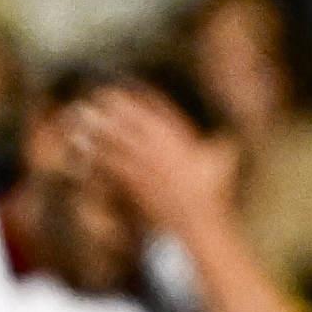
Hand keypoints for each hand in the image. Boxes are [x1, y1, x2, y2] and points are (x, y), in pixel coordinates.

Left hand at [74, 85, 241, 238]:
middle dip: (114, 106)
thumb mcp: (223, 163)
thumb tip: (229, 136)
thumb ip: (222, 146)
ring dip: (99, 127)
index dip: (143, 97)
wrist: (197, 224)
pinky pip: (110, 164)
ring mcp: (144, 165)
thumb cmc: (213, 195)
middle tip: (98, 94)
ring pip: (116, 140)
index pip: (159, 111)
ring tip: (83, 116)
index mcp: (181, 139)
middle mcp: (160, 148)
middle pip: (132, 120)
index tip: (129, 88)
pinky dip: (95, 155)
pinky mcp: (132, 182)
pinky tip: (84, 149)